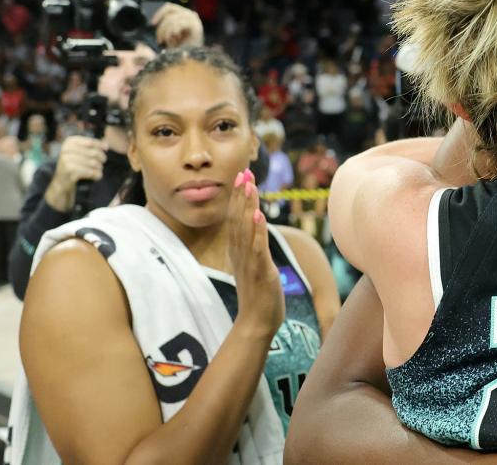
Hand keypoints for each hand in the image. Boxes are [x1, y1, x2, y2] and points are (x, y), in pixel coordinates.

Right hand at [45, 135, 108, 211]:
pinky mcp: (69, 172)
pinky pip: (90, 172)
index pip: (90, 142)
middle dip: (102, 158)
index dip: (100, 145)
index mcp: (69, 142)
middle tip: (102, 162)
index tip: (106, 149)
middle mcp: (66, 150)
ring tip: (99, 169)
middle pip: (93, 153)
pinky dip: (96, 175)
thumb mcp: (80, 151)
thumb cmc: (74, 163)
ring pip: (93, 163)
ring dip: (99, 167)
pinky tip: (97, 176)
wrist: (62, 180)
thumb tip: (107, 145)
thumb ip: (93, 146)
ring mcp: (66, 161)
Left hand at [151, 3, 203, 48]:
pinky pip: (178, 24)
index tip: (152, 24)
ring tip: (168, 43)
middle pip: (170, 11)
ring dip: (166, 32)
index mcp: (185, 15)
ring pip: (172, 18)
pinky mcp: (196, 26)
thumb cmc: (180, 49)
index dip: (159, 13)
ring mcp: (194, 19)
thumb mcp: (170, 34)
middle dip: (162, 26)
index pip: (169, 7)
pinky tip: (174, 41)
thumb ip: (166, 25)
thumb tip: (153, 21)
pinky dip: (172, 33)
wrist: (190, 60)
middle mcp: (191, 14)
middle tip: (159, 40)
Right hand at [228, 169, 283, 339]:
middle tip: (243, 172)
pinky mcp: (260, 271)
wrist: (256, 324)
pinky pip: (257, 247)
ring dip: (247, 206)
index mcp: (239, 252)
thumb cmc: (258, 296)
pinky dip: (257, 231)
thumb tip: (255, 233)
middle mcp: (241, 254)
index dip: (238, 198)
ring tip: (249, 185)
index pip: (236, 220)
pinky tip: (258, 214)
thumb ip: (252, 249)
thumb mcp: (254, 267)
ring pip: (246, 229)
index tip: (241, 178)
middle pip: (238, 219)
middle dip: (241, 195)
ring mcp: (249, 262)